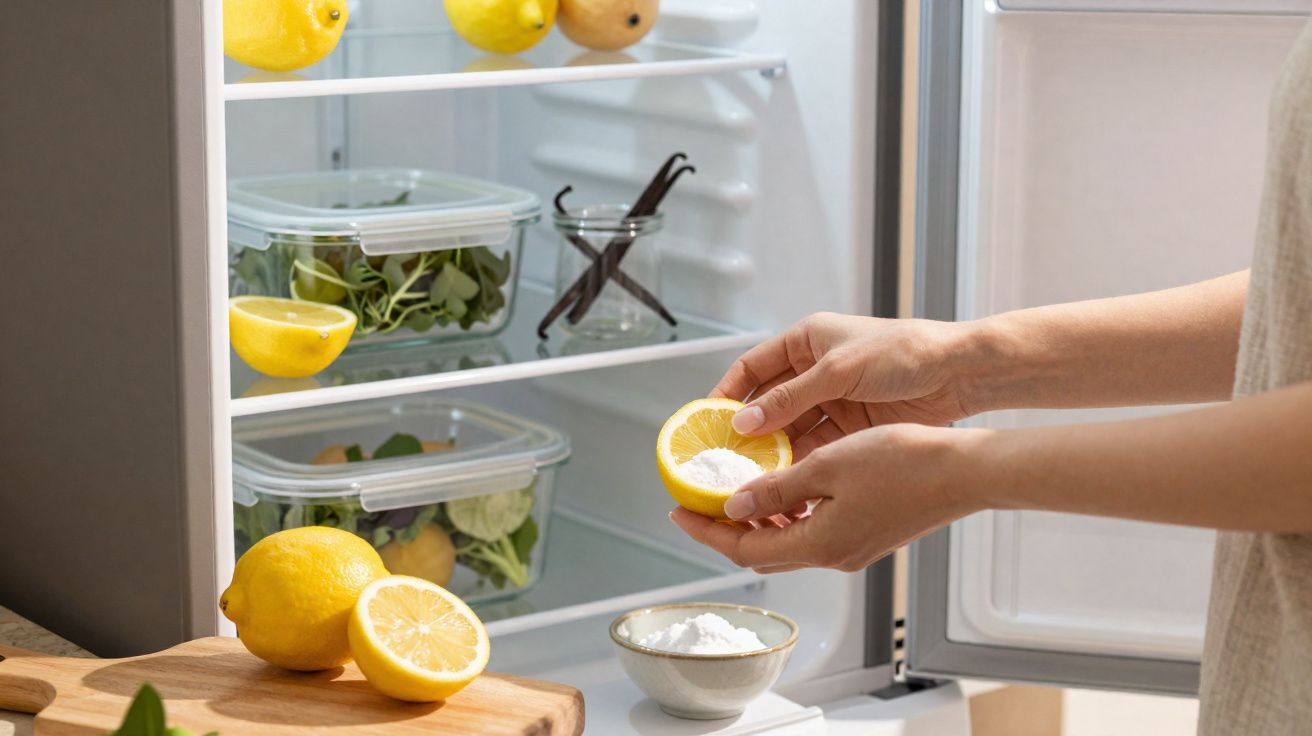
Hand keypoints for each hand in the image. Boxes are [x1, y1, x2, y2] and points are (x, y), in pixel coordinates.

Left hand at [670, 424, 985, 572]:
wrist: (964, 472)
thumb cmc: (904, 463)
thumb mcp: (828, 466)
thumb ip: (777, 488)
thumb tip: (734, 503)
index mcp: (819, 544)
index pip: (745, 548)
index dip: (707, 532)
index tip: (678, 511)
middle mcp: (833, 555)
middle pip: (763, 551)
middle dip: (726, 529)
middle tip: (699, 503)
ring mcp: (853, 549)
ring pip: (789, 542)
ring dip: (759, 521)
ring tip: (735, 490)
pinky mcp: (868, 536)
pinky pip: (813, 532)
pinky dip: (789, 515)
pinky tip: (785, 487)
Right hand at [714, 313, 980, 458]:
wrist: (958, 373)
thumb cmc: (903, 352)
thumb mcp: (838, 372)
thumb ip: (790, 399)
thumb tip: (743, 424)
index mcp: (805, 341)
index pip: (751, 368)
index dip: (726, 393)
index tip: (704, 421)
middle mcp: (813, 371)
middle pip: (767, 404)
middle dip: (745, 431)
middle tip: (722, 459)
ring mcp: (831, 401)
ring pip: (789, 430)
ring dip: (770, 451)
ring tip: (747, 476)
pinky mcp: (850, 427)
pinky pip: (813, 446)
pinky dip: (797, 462)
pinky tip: (781, 481)